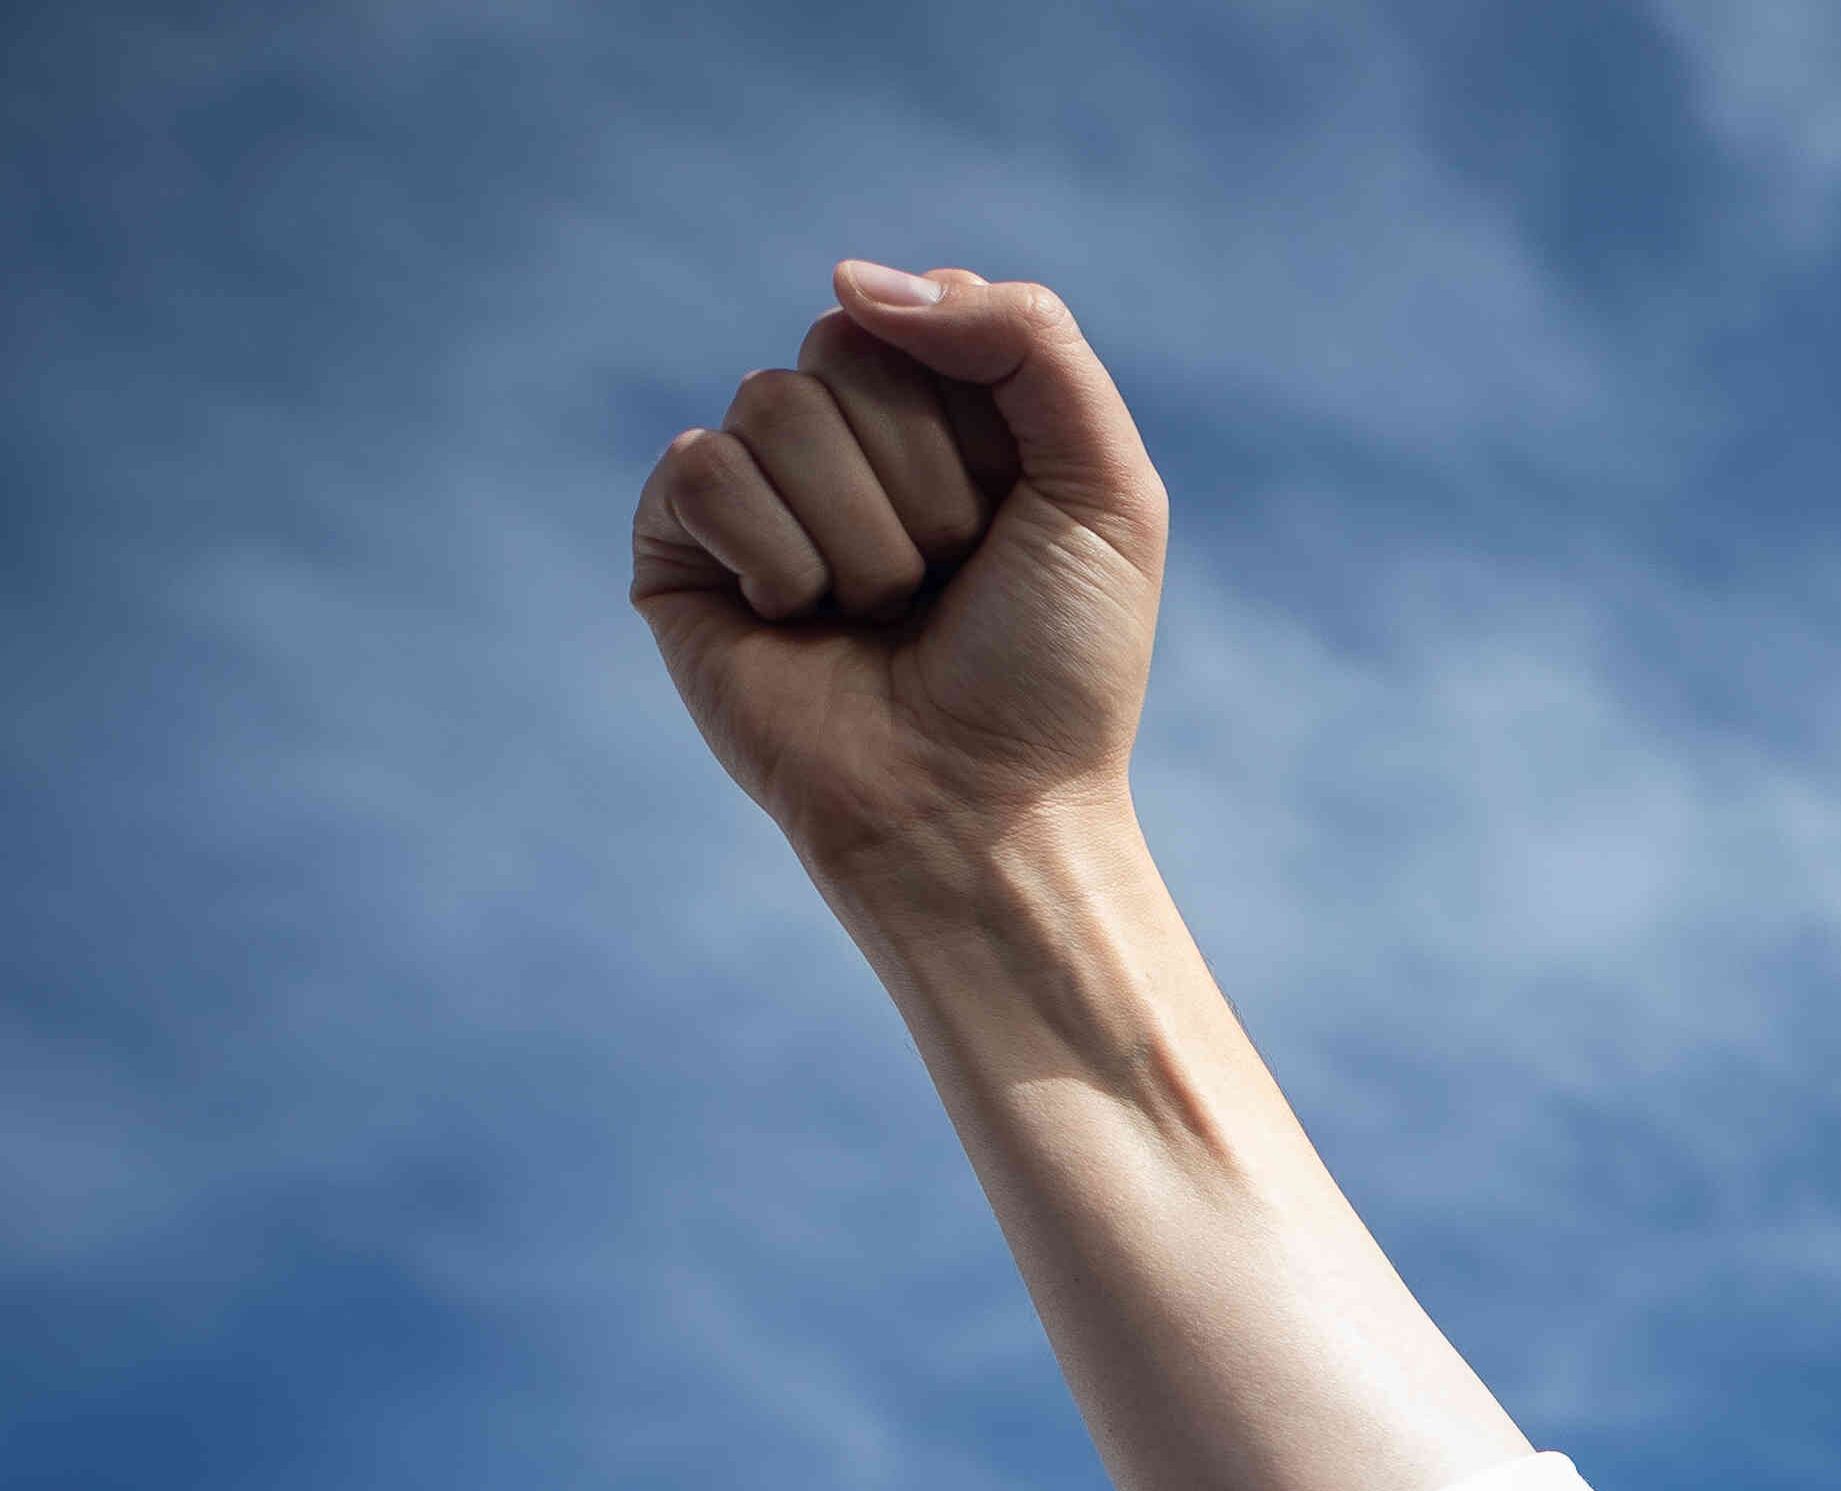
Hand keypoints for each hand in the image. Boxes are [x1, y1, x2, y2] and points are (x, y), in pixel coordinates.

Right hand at [630, 263, 1168, 885]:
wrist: (985, 809)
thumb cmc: (1055, 667)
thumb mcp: (1105, 488)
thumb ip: (1029, 340)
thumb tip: (850, 278)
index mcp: (950, 412)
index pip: (929, 311)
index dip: (981, 420)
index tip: (1014, 519)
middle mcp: (850, 438)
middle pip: (848, 348)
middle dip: (923, 482)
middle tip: (947, 584)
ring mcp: (761, 487)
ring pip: (776, 404)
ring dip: (861, 535)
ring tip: (883, 616)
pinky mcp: (681, 545)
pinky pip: (702, 468)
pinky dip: (777, 557)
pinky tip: (801, 624)